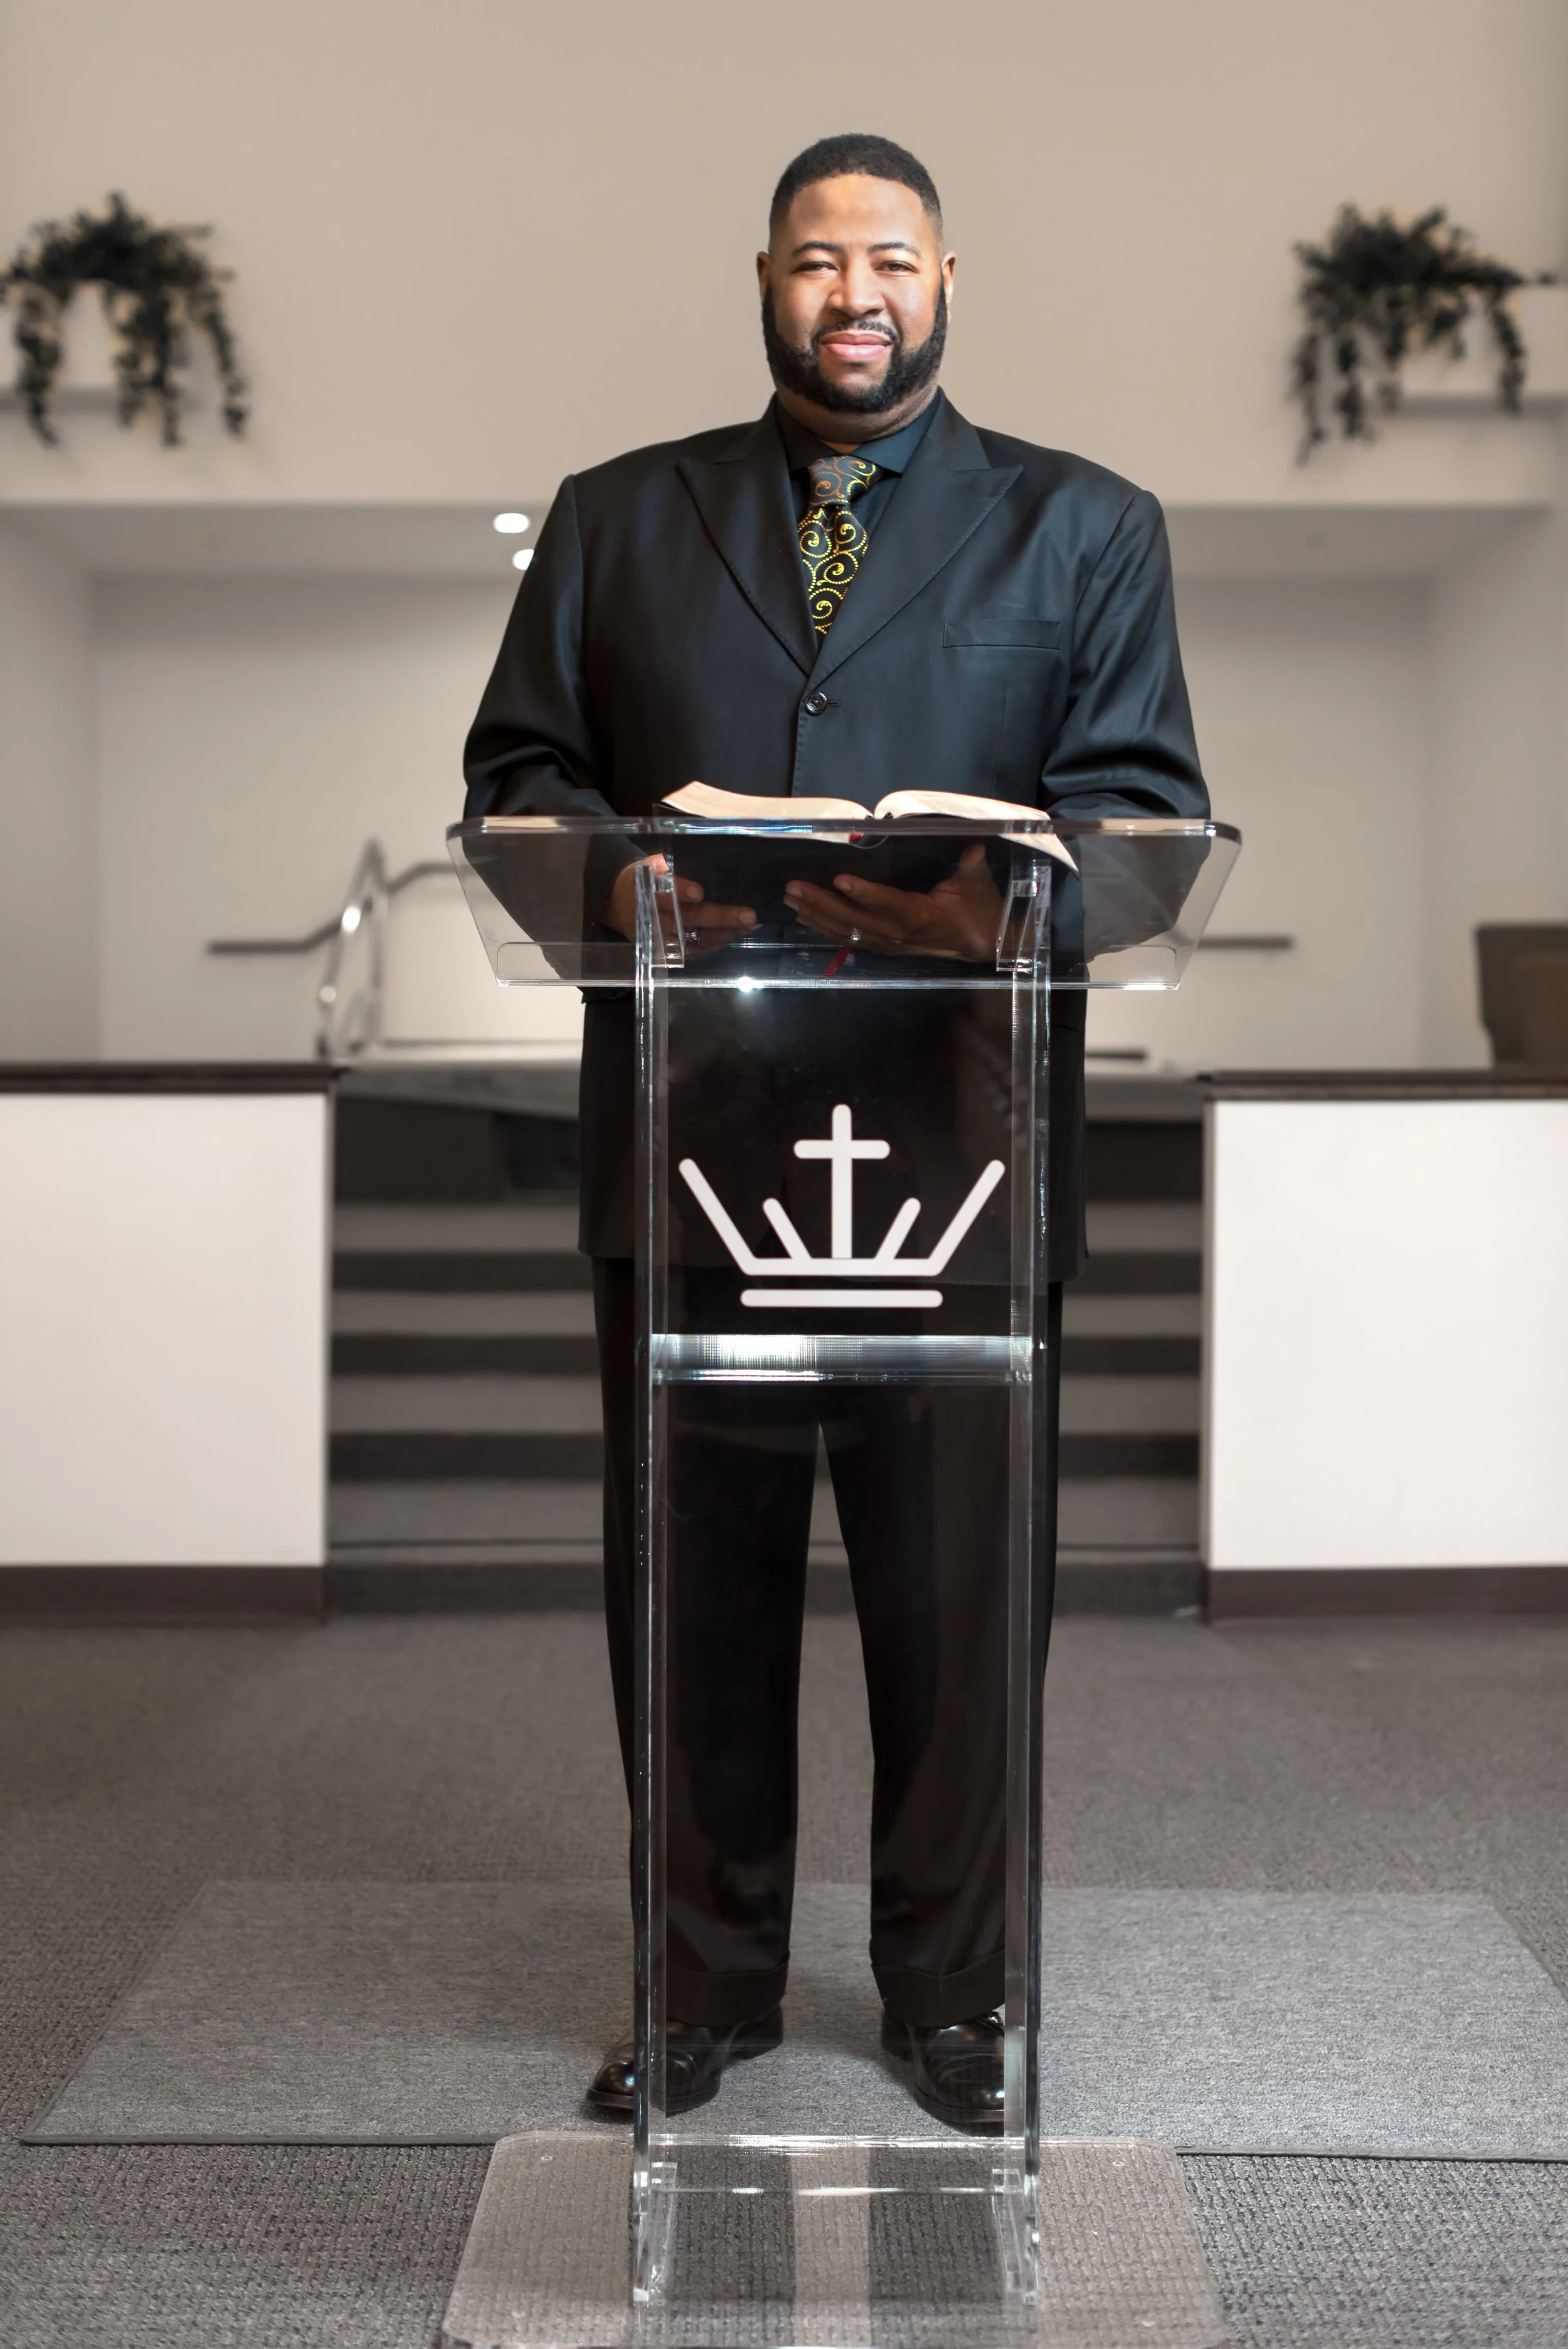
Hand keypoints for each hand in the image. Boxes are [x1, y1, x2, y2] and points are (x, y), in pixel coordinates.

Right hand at [602, 855, 757, 957]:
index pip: (662, 890)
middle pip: (685, 919)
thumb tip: (714, 864)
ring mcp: (657, 937)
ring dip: (724, 934)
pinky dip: (715, 944)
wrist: (616, 902)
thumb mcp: (652, 864)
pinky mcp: (663, 952)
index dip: (681, 891)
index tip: (700, 892)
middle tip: (748, 915)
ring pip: (692, 940)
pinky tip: (735, 934)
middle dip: (720, 917)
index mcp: (643, 888)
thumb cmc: (644, 877)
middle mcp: (650, 915)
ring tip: (749, 925)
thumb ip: (675, 866)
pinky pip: (692, 952)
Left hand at [783, 842, 1002, 961]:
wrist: (980, 944)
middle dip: (822, 903)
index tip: (840, 879)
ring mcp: (887, 943)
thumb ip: (971, 868)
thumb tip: (974, 848)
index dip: (865, 894)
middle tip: (795, 887)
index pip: (889, 904)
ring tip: (791, 898)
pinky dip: (823, 928)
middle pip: (855, 921)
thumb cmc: (977, 911)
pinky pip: (848, 939)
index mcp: (920, 917)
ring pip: (846, 931)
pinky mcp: (882, 946)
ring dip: (815, 915)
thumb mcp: (978, 887)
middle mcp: (898, 933)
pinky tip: (803, 916)